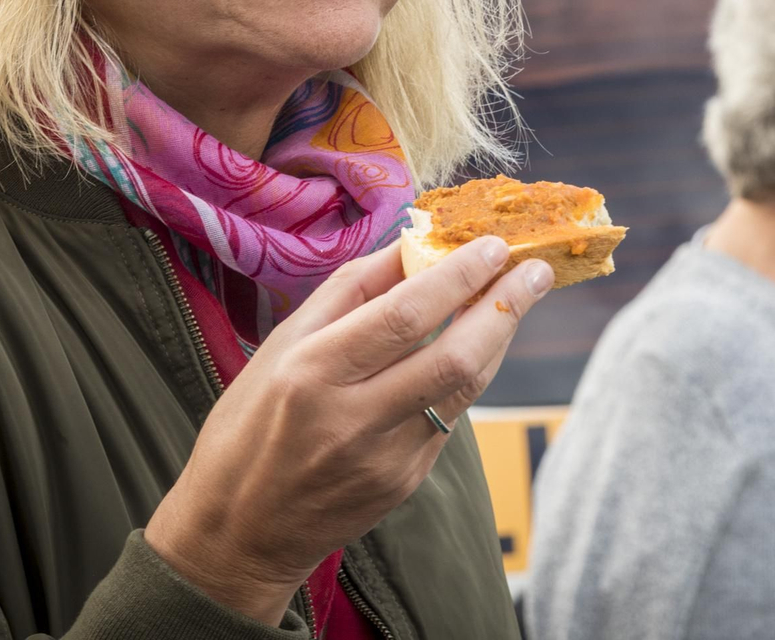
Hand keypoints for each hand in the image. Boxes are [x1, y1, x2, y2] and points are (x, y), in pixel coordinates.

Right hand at [144, 237, 552, 624]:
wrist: (238, 531)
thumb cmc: (251, 424)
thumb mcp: (281, 346)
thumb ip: (349, 292)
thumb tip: (412, 243)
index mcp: (312, 372)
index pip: (404, 315)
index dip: (458, 276)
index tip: (492, 244)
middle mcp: (353, 417)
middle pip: (454, 355)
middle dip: (506, 304)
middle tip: (536, 267)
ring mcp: (386, 457)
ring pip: (465, 388)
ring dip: (501, 336)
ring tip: (521, 295)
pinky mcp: (406, 482)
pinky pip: (450, 416)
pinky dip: (469, 373)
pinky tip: (478, 343)